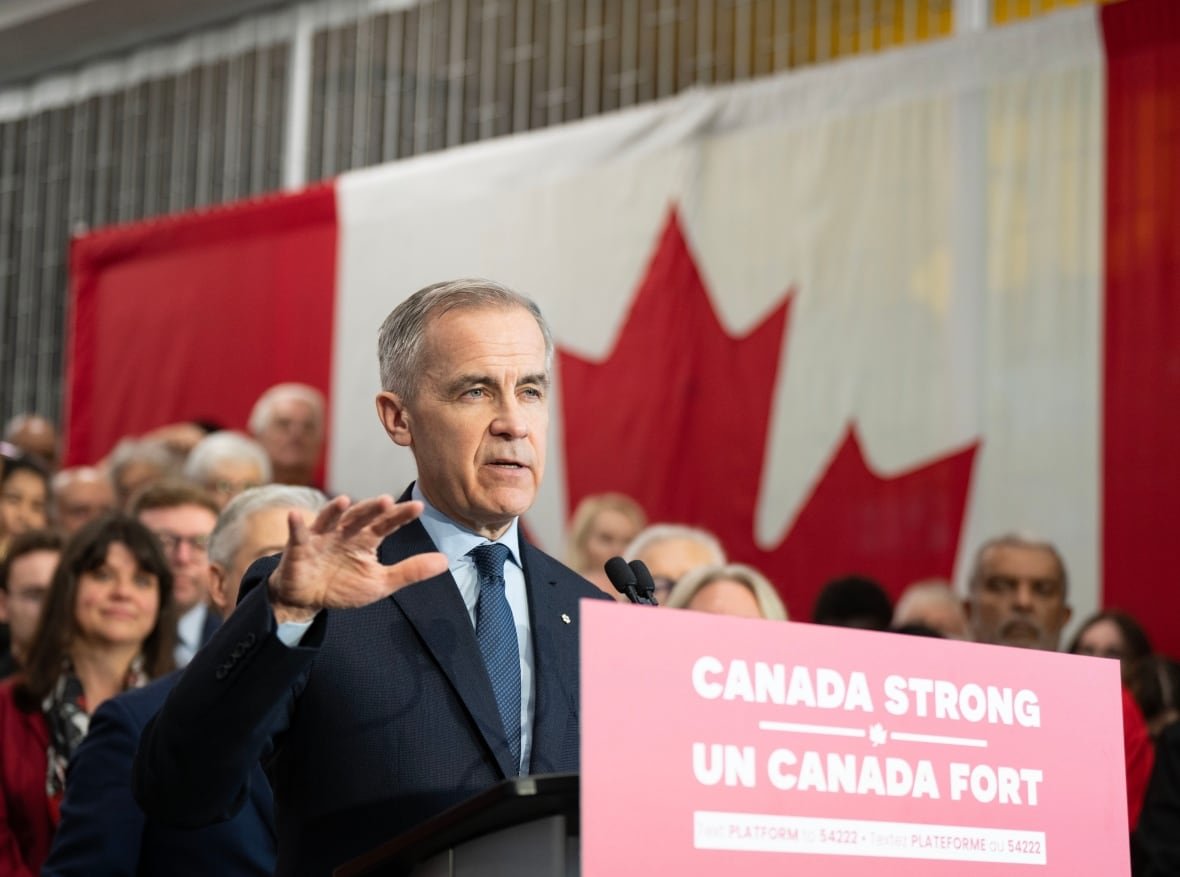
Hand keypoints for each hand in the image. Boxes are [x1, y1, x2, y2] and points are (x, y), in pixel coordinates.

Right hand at [267, 495, 447, 623]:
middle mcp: (346, 532)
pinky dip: (296, 524)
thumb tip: (446, 561)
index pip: (386, 524)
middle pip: (360, 517)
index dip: (400, 516)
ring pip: (330, 519)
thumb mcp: (381, 582)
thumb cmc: (344, 585)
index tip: (419, 507)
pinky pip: (297, 534)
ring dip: (335, 510)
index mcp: (367, 539)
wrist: (308, 600)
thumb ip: (411, 571)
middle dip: (371, 509)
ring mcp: (322, 537)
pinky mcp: (299, 547)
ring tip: (345, 501)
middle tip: (386, 500)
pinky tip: (296, 515)